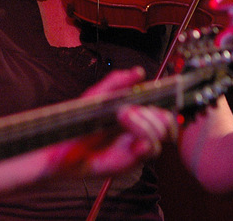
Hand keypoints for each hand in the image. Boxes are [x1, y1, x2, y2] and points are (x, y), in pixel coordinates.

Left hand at [49, 67, 177, 177]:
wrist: (66, 147)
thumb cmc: (81, 122)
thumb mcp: (98, 95)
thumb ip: (117, 81)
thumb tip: (138, 72)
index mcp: (135, 113)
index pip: (161, 106)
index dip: (166, 100)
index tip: (161, 94)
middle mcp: (139, 129)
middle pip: (165, 120)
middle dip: (151, 112)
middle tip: (126, 110)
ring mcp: (137, 144)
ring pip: (160, 133)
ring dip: (145, 124)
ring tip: (122, 117)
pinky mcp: (132, 160)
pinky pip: (150, 149)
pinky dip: (145, 140)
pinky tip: (133, 140)